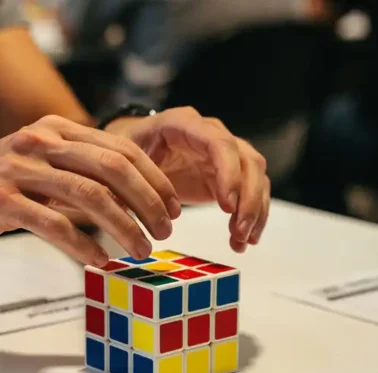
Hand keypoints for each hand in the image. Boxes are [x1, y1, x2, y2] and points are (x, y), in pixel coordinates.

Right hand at [0, 115, 180, 265]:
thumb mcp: (39, 163)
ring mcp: (19, 169)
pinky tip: (100, 262)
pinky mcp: (1, 200)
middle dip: (148, 202)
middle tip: (165, 231)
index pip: (120, 149)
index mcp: (55, 128)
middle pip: (112, 168)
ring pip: (90, 196)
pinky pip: (55, 225)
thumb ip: (79, 171)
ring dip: (124, 227)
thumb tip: (132, 197)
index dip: (154, 179)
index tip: (173, 207)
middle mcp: (40, 141)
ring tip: (141, 251)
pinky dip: (84, 246)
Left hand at [106, 107, 269, 252]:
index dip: (228, 173)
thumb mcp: (121, 160)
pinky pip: (251, 192)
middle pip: (247, 160)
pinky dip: (251, 217)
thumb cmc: (127, 153)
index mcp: (183, 124)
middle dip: (248, 198)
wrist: (136, 150)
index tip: (227, 206)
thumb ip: (127, 178)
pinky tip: (241, 243)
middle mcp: (211, 134)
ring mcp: (225, 153)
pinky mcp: (230, 173)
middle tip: (239, 231)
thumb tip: (123, 206)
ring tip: (242, 241)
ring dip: (254, 210)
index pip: (218, 142)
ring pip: (256, 176)